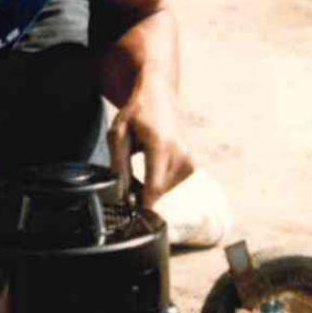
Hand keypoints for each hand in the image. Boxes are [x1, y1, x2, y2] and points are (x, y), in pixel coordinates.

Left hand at [108, 76, 192, 207]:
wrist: (160, 94)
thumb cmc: (137, 112)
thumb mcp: (118, 134)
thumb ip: (119, 164)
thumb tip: (121, 193)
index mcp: (161, 146)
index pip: (155, 188)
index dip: (144, 206)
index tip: (134, 218)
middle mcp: (180, 154)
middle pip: (159, 191)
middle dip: (142, 194)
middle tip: (128, 184)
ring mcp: (189, 159)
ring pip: (166, 190)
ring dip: (151, 185)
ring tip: (141, 162)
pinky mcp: (192, 164)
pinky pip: (173, 184)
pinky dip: (160, 180)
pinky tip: (153, 164)